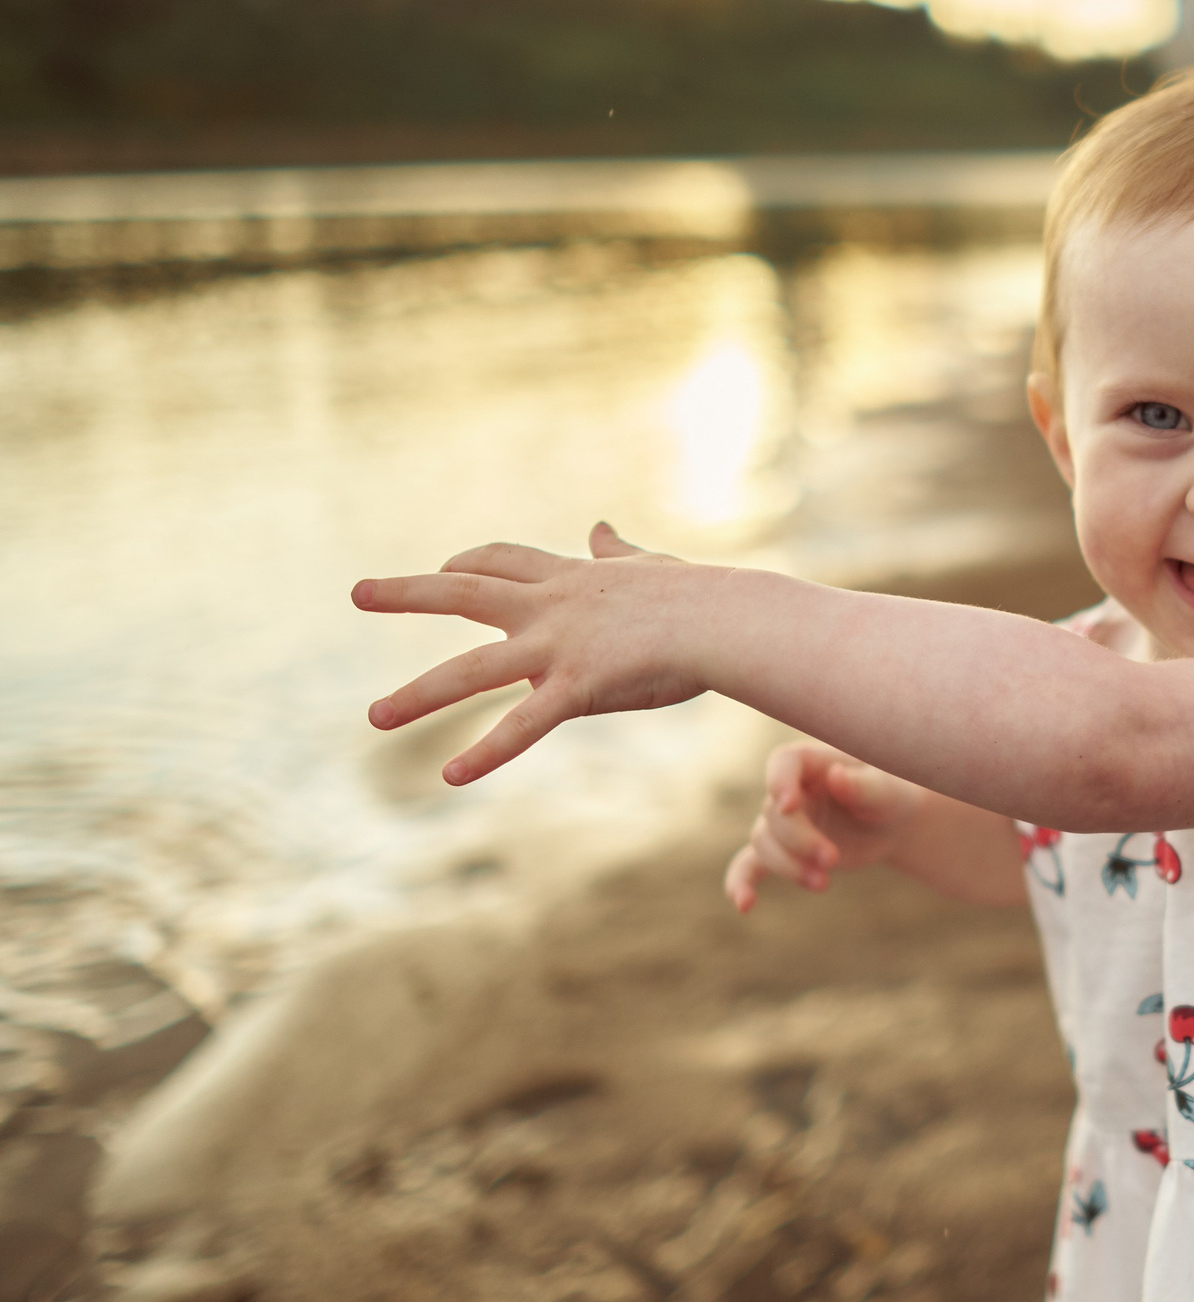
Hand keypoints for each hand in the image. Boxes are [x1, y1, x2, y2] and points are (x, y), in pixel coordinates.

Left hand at [353, 521, 707, 784]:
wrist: (728, 620)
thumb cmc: (704, 597)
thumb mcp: (652, 566)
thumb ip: (619, 552)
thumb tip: (602, 527)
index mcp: (570, 580)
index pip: (503, 562)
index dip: (469, 563)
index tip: (444, 565)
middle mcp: (551, 608)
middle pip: (464, 593)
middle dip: (407, 592)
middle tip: (358, 591)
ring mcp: (558, 647)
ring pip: (472, 671)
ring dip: (418, 694)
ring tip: (374, 715)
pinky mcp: (578, 687)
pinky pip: (523, 726)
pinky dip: (486, 752)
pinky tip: (451, 775)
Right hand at [724, 742, 923, 911]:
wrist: (892, 824)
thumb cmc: (890, 795)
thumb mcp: (887, 789)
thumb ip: (863, 785)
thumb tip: (836, 777)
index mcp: (812, 763)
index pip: (783, 763)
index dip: (780, 783)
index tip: (790, 806)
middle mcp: (791, 790)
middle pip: (775, 815)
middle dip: (800, 841)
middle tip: (832, 860)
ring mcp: (783, 823)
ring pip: (764, 842)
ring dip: (788, 866)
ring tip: (824, 884)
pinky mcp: (784, 852)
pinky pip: (750, 865)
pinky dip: (741, 882)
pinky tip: (744, 905)